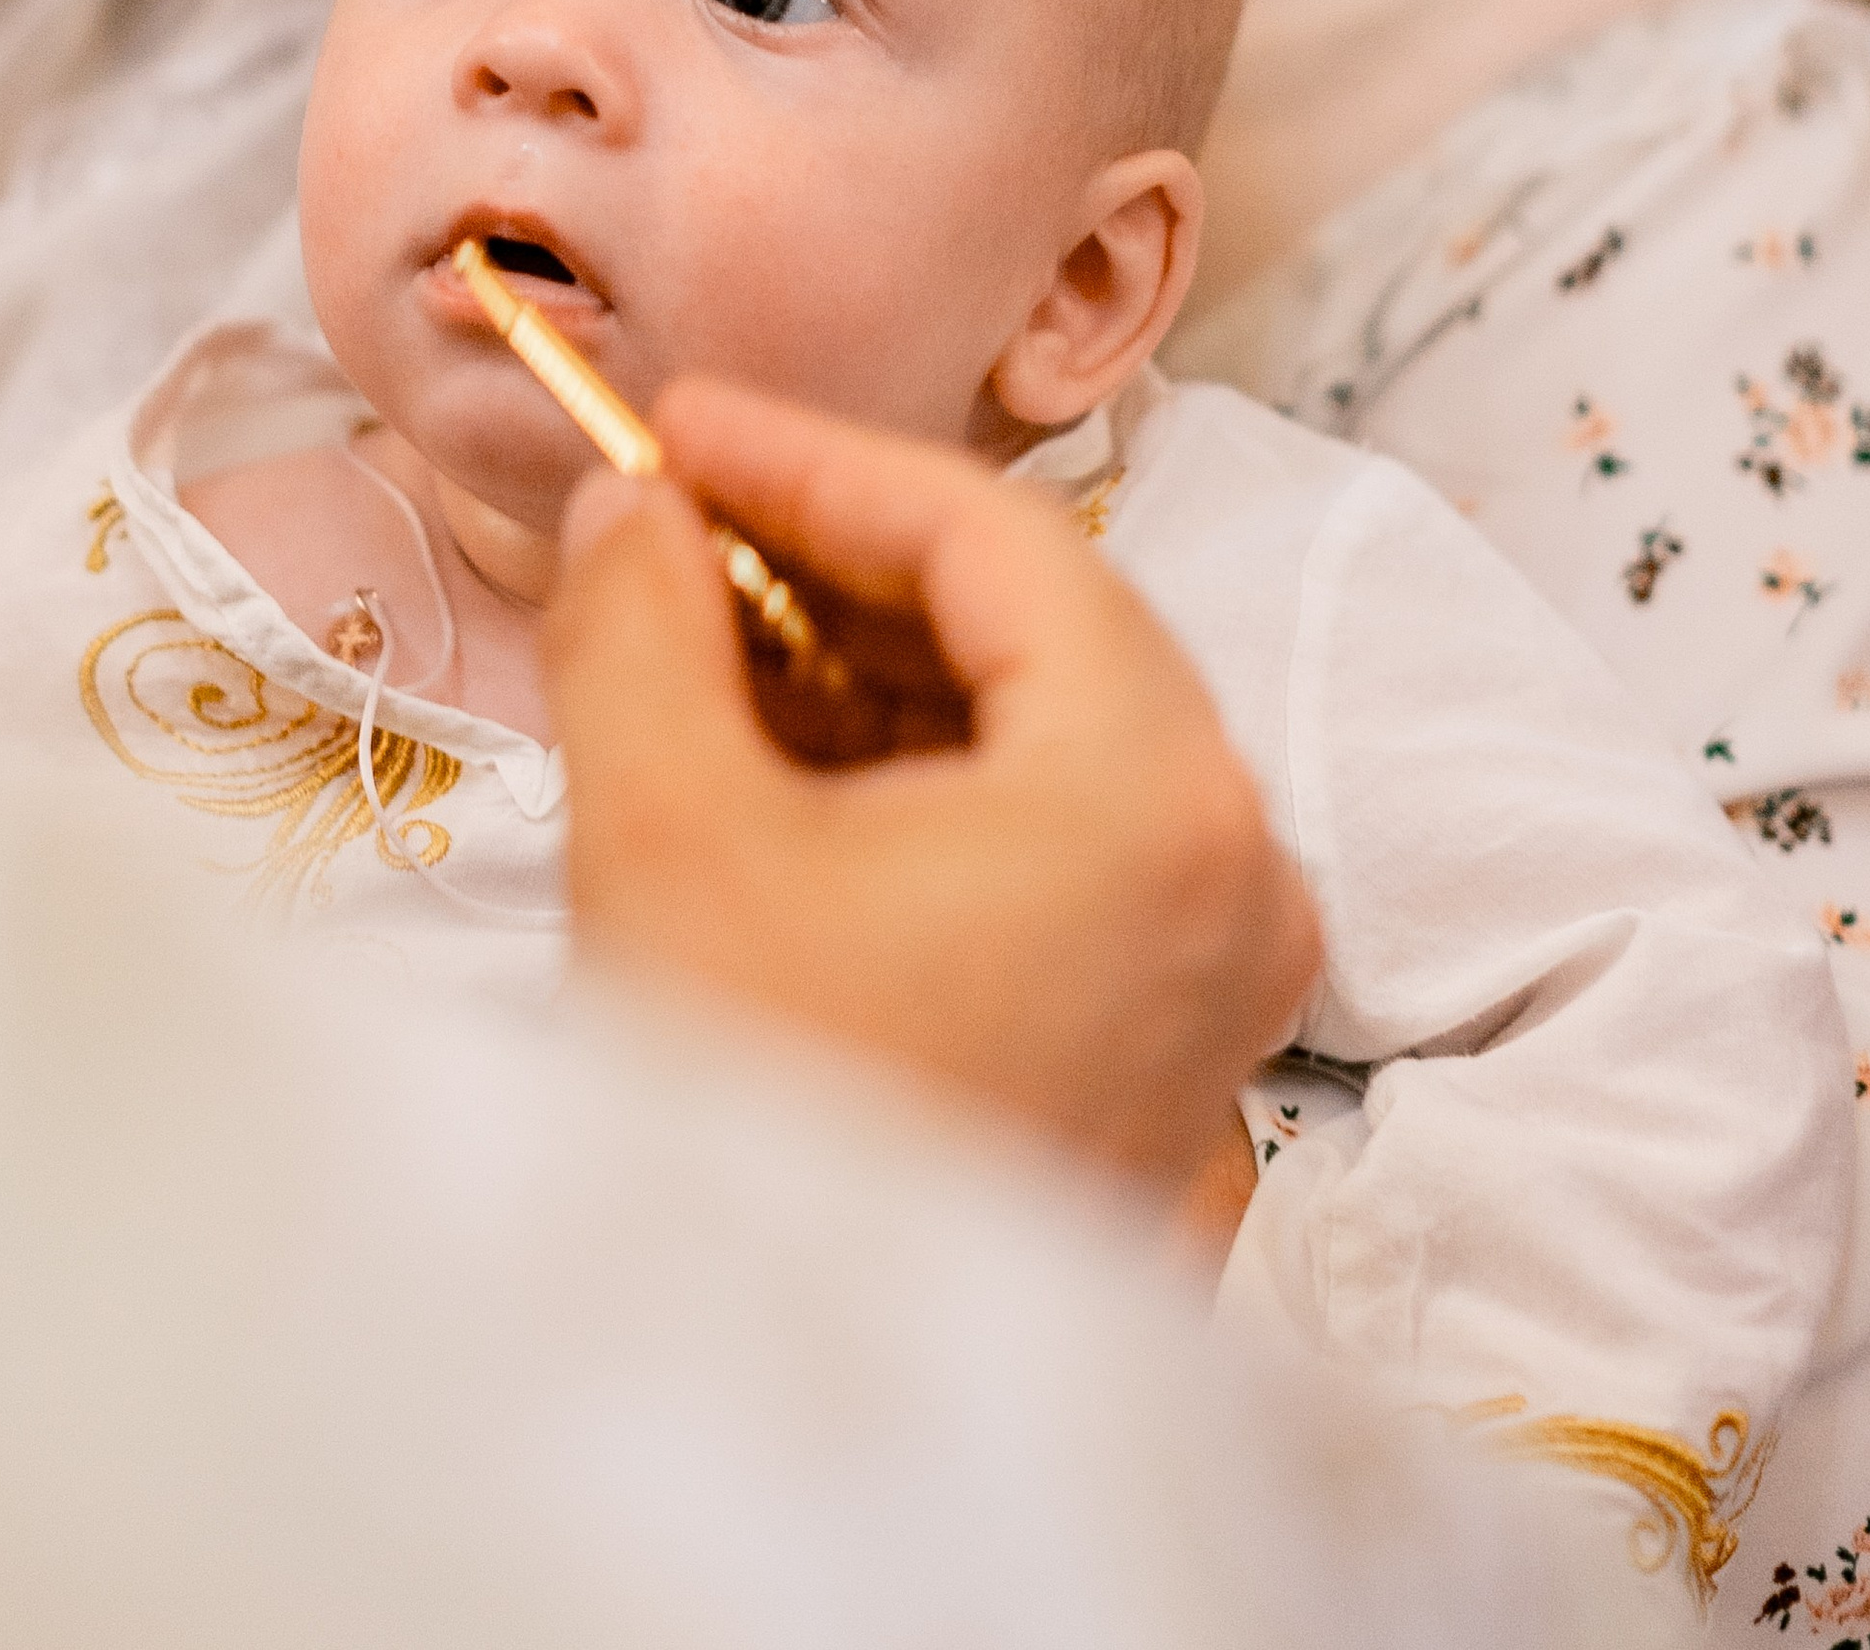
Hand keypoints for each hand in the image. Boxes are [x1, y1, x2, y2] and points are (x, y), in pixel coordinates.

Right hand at [542, 380, 1319, 1189]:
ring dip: (872, 674)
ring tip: (696, 641)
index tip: (679, 422)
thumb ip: (642, 621)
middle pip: (1042, 630)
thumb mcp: (666, 836)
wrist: (812, 1448)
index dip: (817, 454)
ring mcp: (1219, 986)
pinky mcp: (1167, 1065)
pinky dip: (923, 788)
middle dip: (842, 563)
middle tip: (676, 522)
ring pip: (1047, 743)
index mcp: (1159, 795)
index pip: (996, 535)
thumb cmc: (762, 1126)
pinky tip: (774, 769)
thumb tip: (629, 505)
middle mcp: (1240, 876)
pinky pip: (1056, 855)